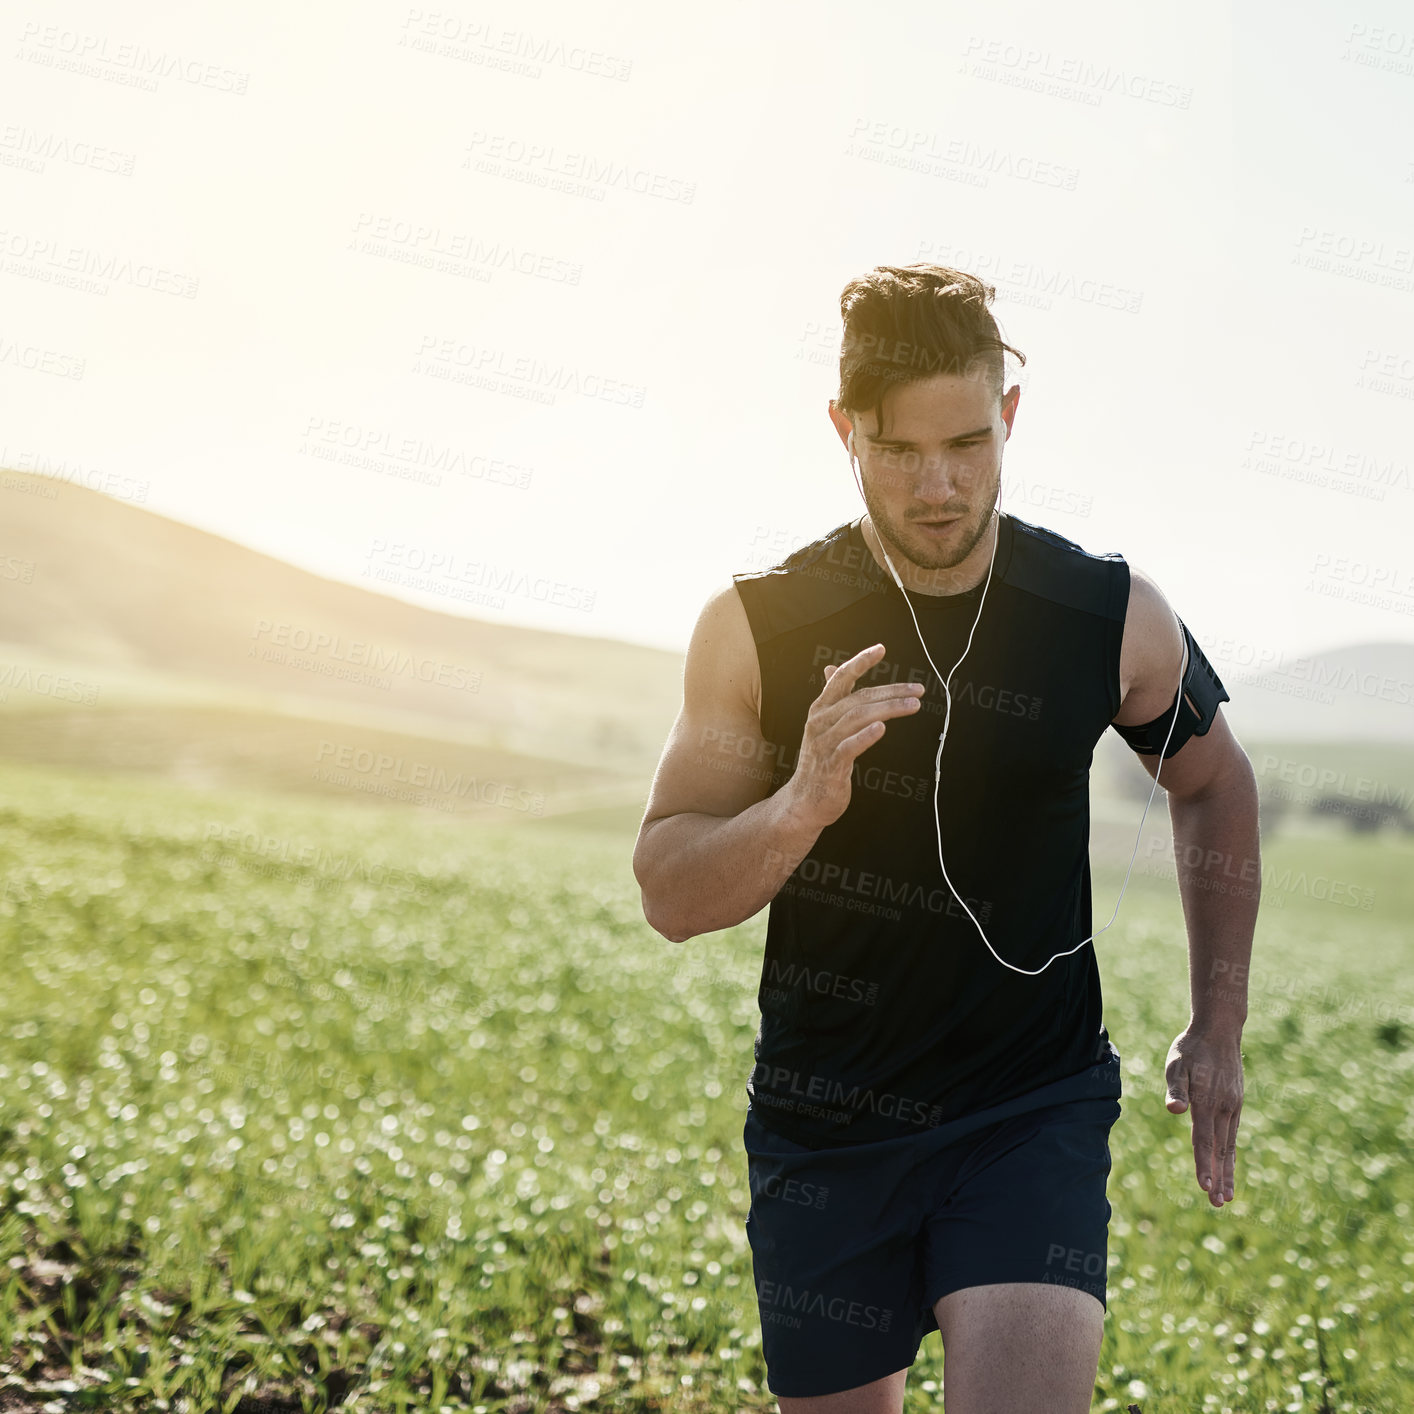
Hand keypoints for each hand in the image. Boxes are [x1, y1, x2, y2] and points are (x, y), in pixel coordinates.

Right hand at [782, 643, 924, 831]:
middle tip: (918, 690)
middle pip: (859, 699)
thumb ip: (832, 697)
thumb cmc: (819, 760)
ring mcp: (824, 744)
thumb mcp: (823, 725)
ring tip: (913, 706)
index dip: (860, 662)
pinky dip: (865, 737)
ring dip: (888, 710)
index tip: (880, 649)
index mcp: (821, 709)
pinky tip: (881, 729)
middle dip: (891, 691)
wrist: (804, 801)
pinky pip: (848, 747)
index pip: (840, 678)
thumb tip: (831, 669)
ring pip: (858, 718)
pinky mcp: (831, 766)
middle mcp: (820, 722)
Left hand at [1165, 1026, 1243, 1207]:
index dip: (1204, 1164)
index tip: (1205, 1187)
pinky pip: (1233, 1134)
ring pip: (1229, 1145)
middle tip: (1218, 1204)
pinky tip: (1228, 1164)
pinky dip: (1231, 1153)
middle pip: (1220, 1149)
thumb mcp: (1177, 1062)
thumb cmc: (1192, 1047)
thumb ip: (1176, 1088)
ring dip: (1227, 1171)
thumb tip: (1174, 1110)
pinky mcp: (1236, 1103)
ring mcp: (1233, 1107)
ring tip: (1226, 1196)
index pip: (1205, 1140)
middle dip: (1219, 1177)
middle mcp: (1224, 1108)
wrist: (1220, 1030)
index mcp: (1208, 1102)